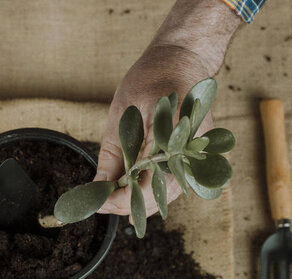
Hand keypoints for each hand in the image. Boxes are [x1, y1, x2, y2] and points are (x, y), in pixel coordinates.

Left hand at [95, 0, 239, 216]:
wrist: (183, 60)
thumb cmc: (152, 78)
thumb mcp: (123, 111)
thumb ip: (113, 152)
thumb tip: (99, 185)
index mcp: (173, 142)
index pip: (146, 189)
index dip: (118, 200)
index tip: (95, 202)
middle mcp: (190, 156)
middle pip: (157, 199)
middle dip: (125, 204)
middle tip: (98, 202)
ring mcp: (196, 159)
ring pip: (166, 197)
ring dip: (138, 201)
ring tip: (110, 198)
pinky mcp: (194, 158)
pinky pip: (172, 185)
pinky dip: (150, 191)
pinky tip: (131, 191)